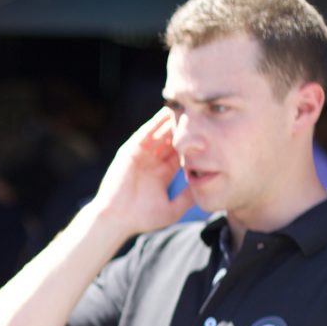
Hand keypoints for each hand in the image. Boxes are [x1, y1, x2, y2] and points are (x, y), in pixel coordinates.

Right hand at [91, 108, 194, 236]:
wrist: (116, 219)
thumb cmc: (141, 218)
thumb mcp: (172, 209)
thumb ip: (187, 198)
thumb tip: (206, 189)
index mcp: (162, 174)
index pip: (180, 154)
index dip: (194, 144)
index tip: (211, 133)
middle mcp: (152, 162)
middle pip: (171, 140)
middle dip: (184, 128)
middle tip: (202, 113)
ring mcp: (140, 155)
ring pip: (160, 134)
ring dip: (171, 121)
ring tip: (187, 106)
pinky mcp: (130, 151)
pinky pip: (145, 133)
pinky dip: (155, 122)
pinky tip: (167, 111)